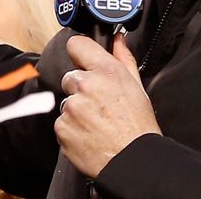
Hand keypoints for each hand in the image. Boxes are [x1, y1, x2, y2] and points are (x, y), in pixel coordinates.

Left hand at [54, 33, 160, 176]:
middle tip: (100, 105)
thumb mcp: (137, 87)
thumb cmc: (138, 126)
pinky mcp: (62, 127)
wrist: (134, 161)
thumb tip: (118, 39)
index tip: (83, 60)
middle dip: (81, 89)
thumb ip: (124, 58)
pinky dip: (72, 129)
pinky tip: (89, 135)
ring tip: (98, 124)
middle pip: (70, 77)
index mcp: (105, 72)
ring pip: (66, 102)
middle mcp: (85, 85)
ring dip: (77, 111)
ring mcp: (71, 107)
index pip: (76, 44)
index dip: (80, 52)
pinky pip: (62, 123)